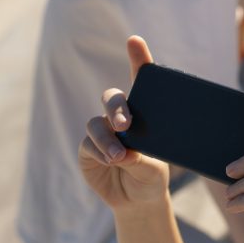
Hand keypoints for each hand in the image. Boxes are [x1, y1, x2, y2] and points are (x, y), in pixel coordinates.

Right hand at [78, 37, 169, 209]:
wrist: (138, 200)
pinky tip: (111, 161)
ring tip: (120, 157)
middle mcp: (121, 117)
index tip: (135, 41)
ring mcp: (103, 131)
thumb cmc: (153, 176)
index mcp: (145, 113)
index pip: (141, 82)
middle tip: (126, 124)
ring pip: (97, 123)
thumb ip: (141, 158)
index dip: (138, 59)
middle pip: (112, 98)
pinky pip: (89, 143)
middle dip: (117, 107)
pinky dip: (100, 152)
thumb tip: (122, 152)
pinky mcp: (88, 149)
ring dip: (108, 138)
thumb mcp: (155, 168)